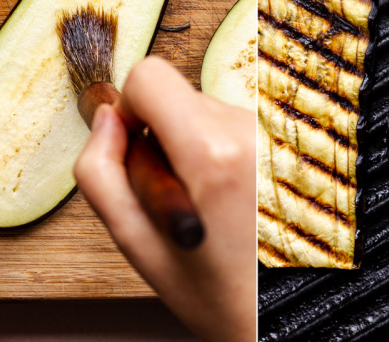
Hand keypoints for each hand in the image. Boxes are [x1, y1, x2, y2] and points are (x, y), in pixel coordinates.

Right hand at [74, 56, 255, 341]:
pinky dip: (222, 153)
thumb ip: (100, 172)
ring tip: (208, 203)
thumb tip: (107, 118)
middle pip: (179, 96)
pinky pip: (234, 126)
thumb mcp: (135, 242)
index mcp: (213, 153)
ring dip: (196, 148)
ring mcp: (275, 134)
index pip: (150, 75)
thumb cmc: (216, 291)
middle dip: (164, 137)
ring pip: (207, 112)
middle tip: (177, 194)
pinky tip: (231, 198)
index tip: (137, 148)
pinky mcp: (287, 141)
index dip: (130, 109)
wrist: (279, 312)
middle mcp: (252, 132)